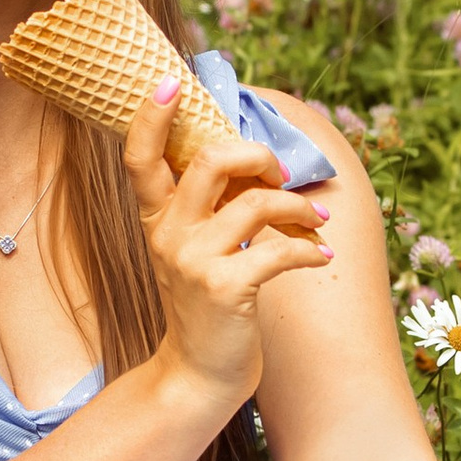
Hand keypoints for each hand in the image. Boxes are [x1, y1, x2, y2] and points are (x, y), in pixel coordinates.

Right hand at [124, 81, 330, 409]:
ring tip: (318, 223)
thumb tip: (255, 161)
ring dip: (301, 209)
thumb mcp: (194, 251)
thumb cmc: (207, 307)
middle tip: (281, 178)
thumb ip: (210, 208)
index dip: (152, 117)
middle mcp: (169, 234)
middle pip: (212, 160)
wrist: (198, 375)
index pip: (140, 158)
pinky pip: (280, 251)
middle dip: (261, 155)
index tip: (170, 84)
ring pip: (258, 203)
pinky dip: (310, 250)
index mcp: (157, 219)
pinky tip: (320, 257)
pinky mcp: (225, 290)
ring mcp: (194, 262)